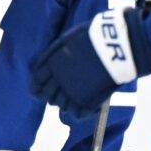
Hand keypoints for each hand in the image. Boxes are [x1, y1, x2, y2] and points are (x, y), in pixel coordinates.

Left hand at [30, 6, 150, 113]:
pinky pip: (78, 114)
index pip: (36, 83)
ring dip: (69, 104)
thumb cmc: (93, 36)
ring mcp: (71, 92)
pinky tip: (91, 106)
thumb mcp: (68, 40)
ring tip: (81, 97)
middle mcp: (57, 81)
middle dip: (55, 96)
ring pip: (63, 106)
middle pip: (50, 97)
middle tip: (68, 92)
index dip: (38, 89)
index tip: (41, 91)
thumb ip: (57, 55)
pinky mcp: (85, 101)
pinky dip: (83, 112)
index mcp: (51, 65)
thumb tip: (51, 66)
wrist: (114, 45)